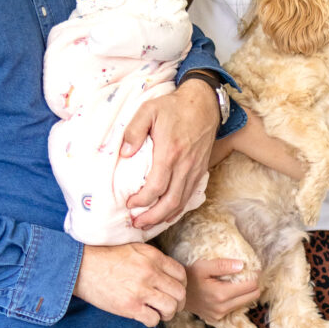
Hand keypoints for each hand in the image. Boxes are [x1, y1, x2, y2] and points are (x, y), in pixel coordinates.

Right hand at [73, 243, 186, 326]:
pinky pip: (153, 320)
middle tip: (170, 305)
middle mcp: (150, 273)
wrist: (82, 267)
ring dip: (167, 313)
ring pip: (170, 308)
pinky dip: (152, 320)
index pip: (181, 274)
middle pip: (179, 293)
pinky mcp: (130, 307)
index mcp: (153, 257)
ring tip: (158, 312)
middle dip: (178, 302)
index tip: (174, 290)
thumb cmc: (106, 257)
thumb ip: (154, 258)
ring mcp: (141, 291)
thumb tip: (169, 272)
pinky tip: (144, 315)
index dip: (181, 285)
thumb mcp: (134, 248)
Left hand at [122, 79, 218, 228]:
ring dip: (164, 216)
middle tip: (137, 224)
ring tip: (149, 224)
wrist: (203, 103)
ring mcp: (195, 169)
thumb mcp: (148, 110)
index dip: (142, 201)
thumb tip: (124, 153)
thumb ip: (134, 131)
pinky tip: (168, 214)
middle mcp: (184, 165)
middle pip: (170, 201)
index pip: (156, 187)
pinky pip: (190, 195)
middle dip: (152, 217)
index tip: (129, 204)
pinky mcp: (201, 169)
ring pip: (181, 202)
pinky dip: (179, 208)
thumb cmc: (173, 106)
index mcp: (170, 152)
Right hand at [184, 258, 259, 323]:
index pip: (250, 286)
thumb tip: (242, 265)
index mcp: (221, 294)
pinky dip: (236, 299)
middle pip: (252, 296)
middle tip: (249, 275)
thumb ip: (223, 265)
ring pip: (245, 303)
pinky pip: (235, 308)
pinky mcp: (217, 318)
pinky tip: (229, 290)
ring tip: (239, 281)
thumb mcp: (203, 266)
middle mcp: (223, 308)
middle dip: (253, 285)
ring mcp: (220, 315)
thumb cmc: (189, 276)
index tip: (253, 268)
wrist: (175, 294)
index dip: (254, 276)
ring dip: (245, 292)